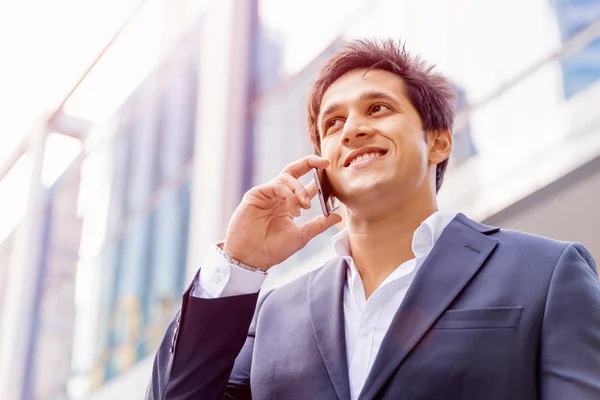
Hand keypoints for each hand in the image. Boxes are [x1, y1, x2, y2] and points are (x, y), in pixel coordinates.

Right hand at [223, 155, 341, 270]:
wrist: (252, 259)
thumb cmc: (273, 249)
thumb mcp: (302, 235)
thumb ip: (319, 224)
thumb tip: (338, 216)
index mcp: (288, 204)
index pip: (305, 185)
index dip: (318, 178)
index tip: (331, 174)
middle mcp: (277, 196)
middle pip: (293, 170)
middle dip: (309, 163)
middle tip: (324, 163)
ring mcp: (266, 194)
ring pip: (287, 177)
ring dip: (300, 190)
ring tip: (305, 207)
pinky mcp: (256, 194)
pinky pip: (276, 185)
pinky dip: (288, 194)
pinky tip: (293, 209)